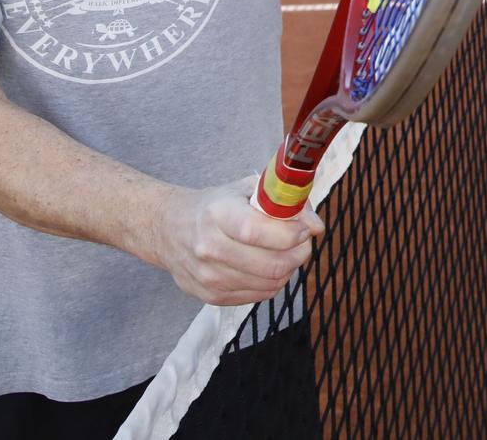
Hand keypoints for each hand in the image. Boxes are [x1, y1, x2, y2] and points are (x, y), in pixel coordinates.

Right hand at [152, 177, 323, 305]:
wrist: (169, 230)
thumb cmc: (215, 206)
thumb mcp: (246, 190)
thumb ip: (284, 202)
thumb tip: (316, 226)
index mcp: (217, 214)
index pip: (257, 231)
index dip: (291, 233)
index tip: (304, 227)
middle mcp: (209, 248)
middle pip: (271, 264)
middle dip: (299, 253)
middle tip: (303, 241)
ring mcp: (208, 276)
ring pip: (270, 283)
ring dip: (289, 268)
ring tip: (288, 251)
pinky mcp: (211, 296)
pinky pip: (258, 295)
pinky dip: (274, 282)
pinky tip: (270, 265)